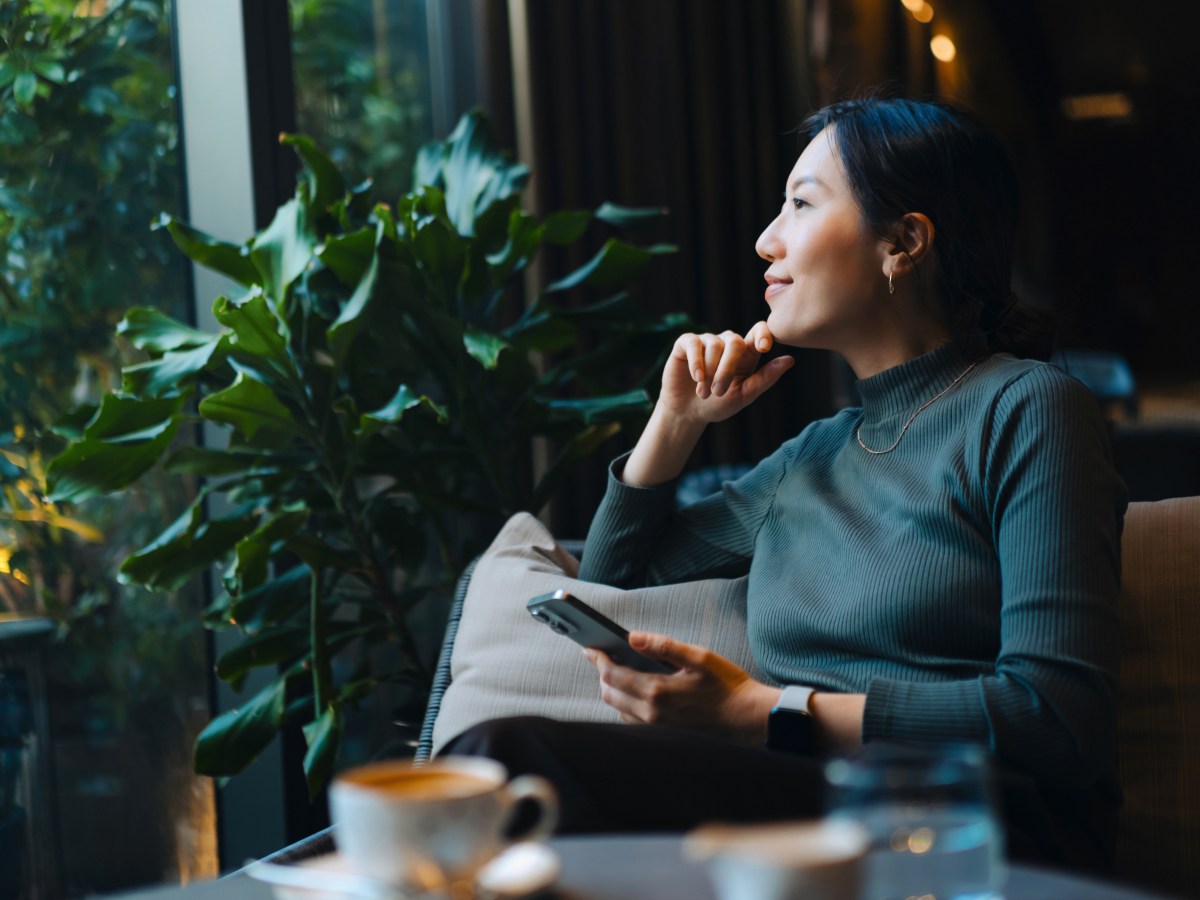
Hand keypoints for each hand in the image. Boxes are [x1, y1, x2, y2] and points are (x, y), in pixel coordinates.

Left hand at [583, 632, 781, 744]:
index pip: (612, 674)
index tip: (591, 648)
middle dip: (602, 673)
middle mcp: (651, 713)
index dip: (598, 659)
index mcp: (657, 691)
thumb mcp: (698, 657)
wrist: (747, 720)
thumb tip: (632, 637)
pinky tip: (635, 692)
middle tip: (602, 656)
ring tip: (618, 671)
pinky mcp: (662, 736)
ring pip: (618, 709)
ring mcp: (655, 729)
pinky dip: (625, 705)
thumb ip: (663, 646)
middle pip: (609, 693)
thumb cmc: (727, 686)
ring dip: (613, 690)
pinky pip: (632, 721)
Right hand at [658, 322, 794, 424]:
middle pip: (735, 342)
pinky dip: (696, 362)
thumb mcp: (744, 395)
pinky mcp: (686, 343)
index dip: (763, 334)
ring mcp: (706, 341)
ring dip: (709, 372)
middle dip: (727, 368)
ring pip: (714, 345)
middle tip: (718, 392)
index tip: (764, 348)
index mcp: (746, 353)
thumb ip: (765, 378)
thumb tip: (790, 360)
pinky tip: (696, 378)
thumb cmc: (718, 404)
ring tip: (703, 393)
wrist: (687, 413)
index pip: (759, 331)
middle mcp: (727, 343)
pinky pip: (694, 343)